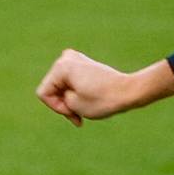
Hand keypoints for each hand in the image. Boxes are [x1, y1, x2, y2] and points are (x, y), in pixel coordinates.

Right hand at [35, 51, 173, 125]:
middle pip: (52, 89)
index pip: (44, 93)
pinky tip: (86, 104)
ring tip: (83, 112)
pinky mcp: (83, 64)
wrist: (129, 91)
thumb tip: (62, 88)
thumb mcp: (73, 105)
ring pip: (61, 87)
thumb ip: (59, 97)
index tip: (73, 113)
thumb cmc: (103, 100)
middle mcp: (66, 58)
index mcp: (61, 66)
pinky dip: (76, 95)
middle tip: (78, 117)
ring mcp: (75, 59)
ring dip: (70, 102)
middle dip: (63, 105)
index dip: (56, 107)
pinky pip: (70, 82)